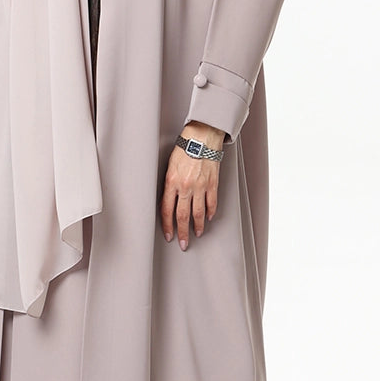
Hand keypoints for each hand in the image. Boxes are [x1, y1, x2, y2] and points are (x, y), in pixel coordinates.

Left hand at [159, 123, 225, 250]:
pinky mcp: (213, 183)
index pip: (166, 210)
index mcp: (171, 181)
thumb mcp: (169, 166)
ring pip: (198, 213)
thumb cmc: (183, 148)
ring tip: (197, 234)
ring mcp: (200, 186)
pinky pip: (212, 202)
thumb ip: (168, 184)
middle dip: (182, 232)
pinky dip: (210, 212)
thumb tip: (168, 202)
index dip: (167, 225)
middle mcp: (185, 186)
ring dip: (197, 226)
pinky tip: (208, 218)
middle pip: (182, 216)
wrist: (202, 136)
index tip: (168, 235)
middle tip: (182, 244)